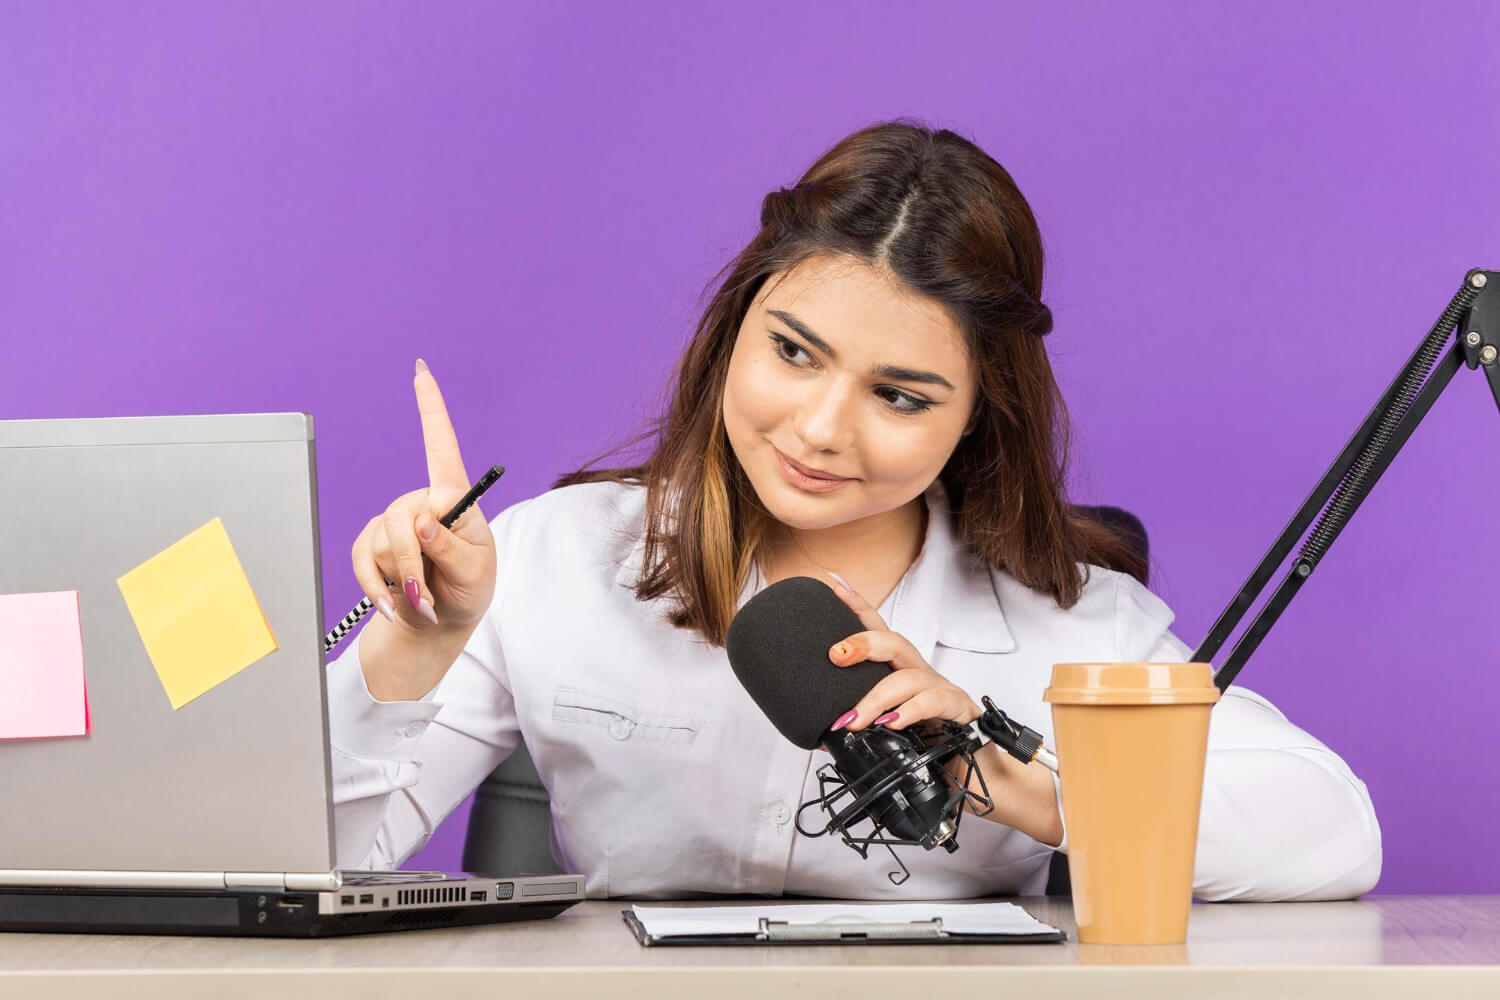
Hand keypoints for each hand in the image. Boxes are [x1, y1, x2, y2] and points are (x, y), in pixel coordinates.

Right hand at [349, 359, 496, 635]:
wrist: (441, 621)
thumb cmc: (469, 589)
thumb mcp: (473, 571)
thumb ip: (451, 547)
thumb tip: (424, 521)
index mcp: (454, 500)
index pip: (441, 448)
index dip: (431, 408)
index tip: (421, 370)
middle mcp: (421, 502)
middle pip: (401, 517)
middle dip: (412, 561)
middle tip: (427, 592)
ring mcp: (394, 522)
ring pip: (382, 540)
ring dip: (401, 578)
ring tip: (424, 595)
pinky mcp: (372, 543)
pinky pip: (361, 559)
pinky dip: (376, 587)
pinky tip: (393, 602)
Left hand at [824, 576, 980, 733]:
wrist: (973, 767)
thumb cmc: (930, 741)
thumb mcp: (888, 727)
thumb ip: (863, 723)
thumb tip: (825, 733)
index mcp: (901, 672)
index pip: (879, 633)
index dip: (858, 607)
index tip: (835, 585)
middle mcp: (921, 674)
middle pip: (894, 643)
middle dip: (863, 643)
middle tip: (835, 656)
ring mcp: (941, 689)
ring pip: (909, 678)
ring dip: (877, 698)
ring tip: (854, 720)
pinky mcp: (958, 709)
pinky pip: (935, 702)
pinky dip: (912, 710)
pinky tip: (894, 722)